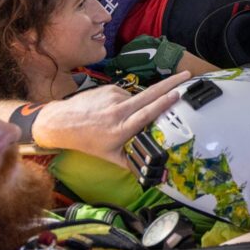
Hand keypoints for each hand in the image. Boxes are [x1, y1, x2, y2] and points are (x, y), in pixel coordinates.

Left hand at [29, 72, 188, 163]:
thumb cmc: (87, 141)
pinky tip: (115, 110)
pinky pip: (126, 94)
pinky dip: (127, 101)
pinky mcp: (109, 88)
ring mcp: (113, 97)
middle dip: (170, 83)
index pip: (146, 114)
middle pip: (149, 94)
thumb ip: (131, 162)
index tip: (177, 95)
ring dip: (141, 104)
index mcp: (120, 129)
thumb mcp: (109, 156)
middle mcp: (118, 111)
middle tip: (187, 74)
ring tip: (122, 117)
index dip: (162, 104)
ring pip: (138, 98)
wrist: (62, 122)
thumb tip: (151, 174)